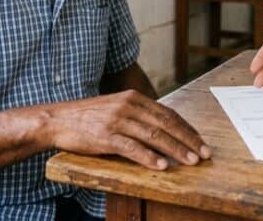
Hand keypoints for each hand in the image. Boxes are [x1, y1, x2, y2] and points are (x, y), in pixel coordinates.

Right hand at [46, 90, 210, 170]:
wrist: (58, 119)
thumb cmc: (88, 117)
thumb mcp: (116, 108)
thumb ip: (138, 115)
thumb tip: (163, 130)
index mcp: (133, 98)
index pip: (168, 113)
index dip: (187, 128)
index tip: (201, 141)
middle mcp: (128, 106)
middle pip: (166, 124)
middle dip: (188, 139)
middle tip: (204, 153)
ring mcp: (117, 121)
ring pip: (153, 136)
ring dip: (175, 150)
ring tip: (190, 161)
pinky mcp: (106, 137)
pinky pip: (132, 148)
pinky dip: (149, 157)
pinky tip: (162, 165)